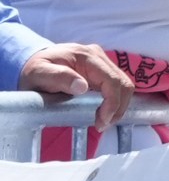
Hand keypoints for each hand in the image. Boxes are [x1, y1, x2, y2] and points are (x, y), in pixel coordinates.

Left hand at [18, 42, 133, 130]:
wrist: (31, 62)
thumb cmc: (35, 70)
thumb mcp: (39, 73)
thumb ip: (59, 77)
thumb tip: (82, 86)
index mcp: (86, 56)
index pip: (112, 81)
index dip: (112, 103)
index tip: (101, 121)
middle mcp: (98, 56)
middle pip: (123, 84)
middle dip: (118, 108)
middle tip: (102, 124)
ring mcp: (103, 62)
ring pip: (125, 86)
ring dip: (119, 107)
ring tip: (103, 120)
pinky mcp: (103, 70)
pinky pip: (119, 87)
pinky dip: (116, 102)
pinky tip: (104, 112)